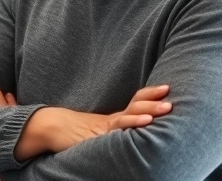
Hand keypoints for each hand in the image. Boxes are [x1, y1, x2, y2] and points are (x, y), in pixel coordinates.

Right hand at [13, 83, 171, 160]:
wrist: (51, 128)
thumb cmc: (75, 134)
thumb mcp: (101, 134)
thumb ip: (115, 132)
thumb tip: (135, 132)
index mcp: (115, 118)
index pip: (136, 101)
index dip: (150, 95)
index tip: (166, 88)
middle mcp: (113, 119)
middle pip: (136, 104)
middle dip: (154, 99)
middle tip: (171, 92)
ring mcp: (107, 126)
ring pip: (132, 114)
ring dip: (151, 109)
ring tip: (168, 106)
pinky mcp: (100, 134)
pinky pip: (120, 128)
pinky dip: (134, 123)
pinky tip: (147, 123)